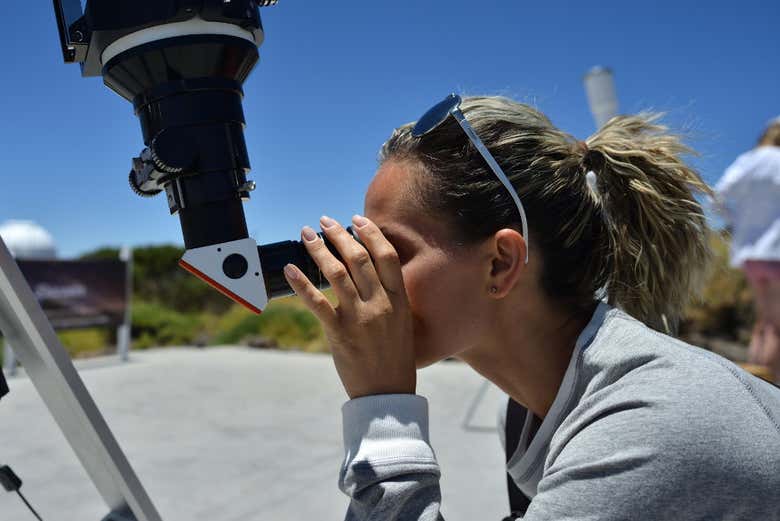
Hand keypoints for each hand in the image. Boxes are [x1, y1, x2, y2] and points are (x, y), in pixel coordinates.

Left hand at [283, 215, 415, 398]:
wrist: (387, 394)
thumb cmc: (395, 359)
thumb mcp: (403, 323)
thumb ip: (390, 298)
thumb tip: (369, 273)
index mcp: (399, 300)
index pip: (386, 256)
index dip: (371, 233)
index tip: (357, 219)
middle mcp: (381, 304)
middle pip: (359, 257)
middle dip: (339, 234)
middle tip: (325, 222)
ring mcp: (359, 317)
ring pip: (336, 272)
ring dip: (319, 249)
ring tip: (307, 235)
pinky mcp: (339, 333)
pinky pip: (316, 302)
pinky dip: (301, 283)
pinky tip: (290, 270)